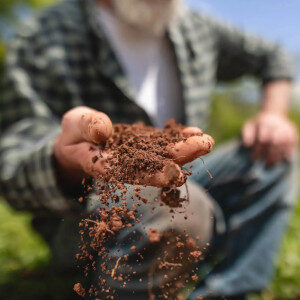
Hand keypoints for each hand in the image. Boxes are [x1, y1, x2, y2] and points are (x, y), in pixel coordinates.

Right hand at [54, 106, 214, 186]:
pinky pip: (163, 143)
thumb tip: (103, 131)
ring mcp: (139, 156)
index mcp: (107, 166)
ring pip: (163, 155)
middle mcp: (128, 165)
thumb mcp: (73, 125)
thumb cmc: (74, 134)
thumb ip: (86, 126)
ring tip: (206, 139)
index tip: (175, 174)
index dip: (153, 175)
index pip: (131, 173)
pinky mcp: (145, 146)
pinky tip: (196, 132)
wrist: (81, 139)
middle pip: (155, 165)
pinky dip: (179, 138)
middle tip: (204, 146)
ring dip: (186, 149)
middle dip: (180, 157)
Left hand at [242, 112, 297, 165]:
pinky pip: (292, 143)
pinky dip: (288, 152)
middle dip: (270, 155)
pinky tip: (283, 159)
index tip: (253, 159)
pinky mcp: (293, 132)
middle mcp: (276, 125)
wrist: (273, 114)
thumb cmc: (258, 124)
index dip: (258, 150)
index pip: (262, 139)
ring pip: (284, 143)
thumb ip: (246, 134)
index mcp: (264, 123)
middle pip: (275, 142)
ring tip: (273, 164)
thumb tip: (247, 145)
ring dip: (279, 155)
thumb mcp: (249, 126)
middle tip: (265, 165)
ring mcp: (286, 128)